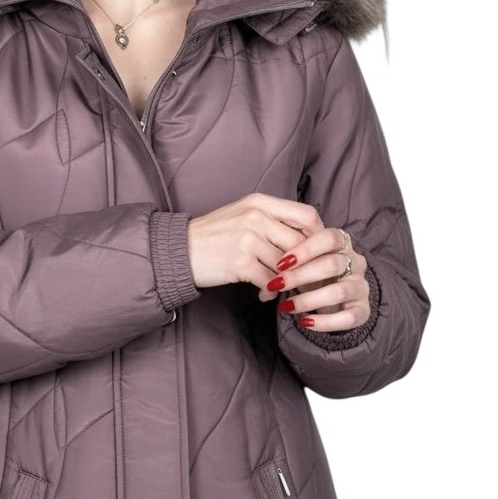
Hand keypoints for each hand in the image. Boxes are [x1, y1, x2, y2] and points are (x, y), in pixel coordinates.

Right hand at [185, 192, 370, 331]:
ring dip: (291, 282)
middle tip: (312, 280)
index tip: (318, 252)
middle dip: (310, 266)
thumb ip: (273, 220)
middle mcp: (257, 217)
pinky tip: (265, 296)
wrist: (179, 250)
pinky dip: (271, 292)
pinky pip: (270, 282)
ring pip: (288, 265)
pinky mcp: (240, 263)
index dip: (318, 236)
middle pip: (302, 243)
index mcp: (260, 202)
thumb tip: (306, 237)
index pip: (307, 215)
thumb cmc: (213, 235)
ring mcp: (248, 240)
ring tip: (287, 290)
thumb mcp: (242, 214)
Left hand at [257, 216, 370, 332]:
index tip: (281, 262)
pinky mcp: (363, 310)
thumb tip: (264, 269)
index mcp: (342, 244)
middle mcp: (356, 263)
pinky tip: (304, 322)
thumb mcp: (305, 262)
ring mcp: (361, 287)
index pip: (329, 238)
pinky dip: (324, 322)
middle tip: (277, 284)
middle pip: (332, 264)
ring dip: (308, 300)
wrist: (339, 300)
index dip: (306, 248)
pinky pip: (348, 317)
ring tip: (286, 306)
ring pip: (339, 291)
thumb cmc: (315, 275)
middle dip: (301, 276)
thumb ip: (291, 259)